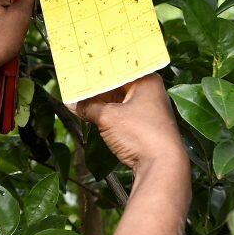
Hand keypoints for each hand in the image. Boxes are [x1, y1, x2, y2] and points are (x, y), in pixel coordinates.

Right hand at [70, 75, 186, 172]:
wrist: (161, 165)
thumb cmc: (141, 134)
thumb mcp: (108, 117)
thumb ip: (88, 107)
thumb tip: (72, 104)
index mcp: (147, 81)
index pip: (118, 69)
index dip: (97, 71)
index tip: (80, 71)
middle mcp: (151, 92)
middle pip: (118, 85)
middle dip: (97, 88)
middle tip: (75, 85)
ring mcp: (149, 110)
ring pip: (119, 101)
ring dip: (101, 102)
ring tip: (79, 100)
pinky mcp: (146, 126)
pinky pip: (123, 114)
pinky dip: (108, 114)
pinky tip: (92, 114)